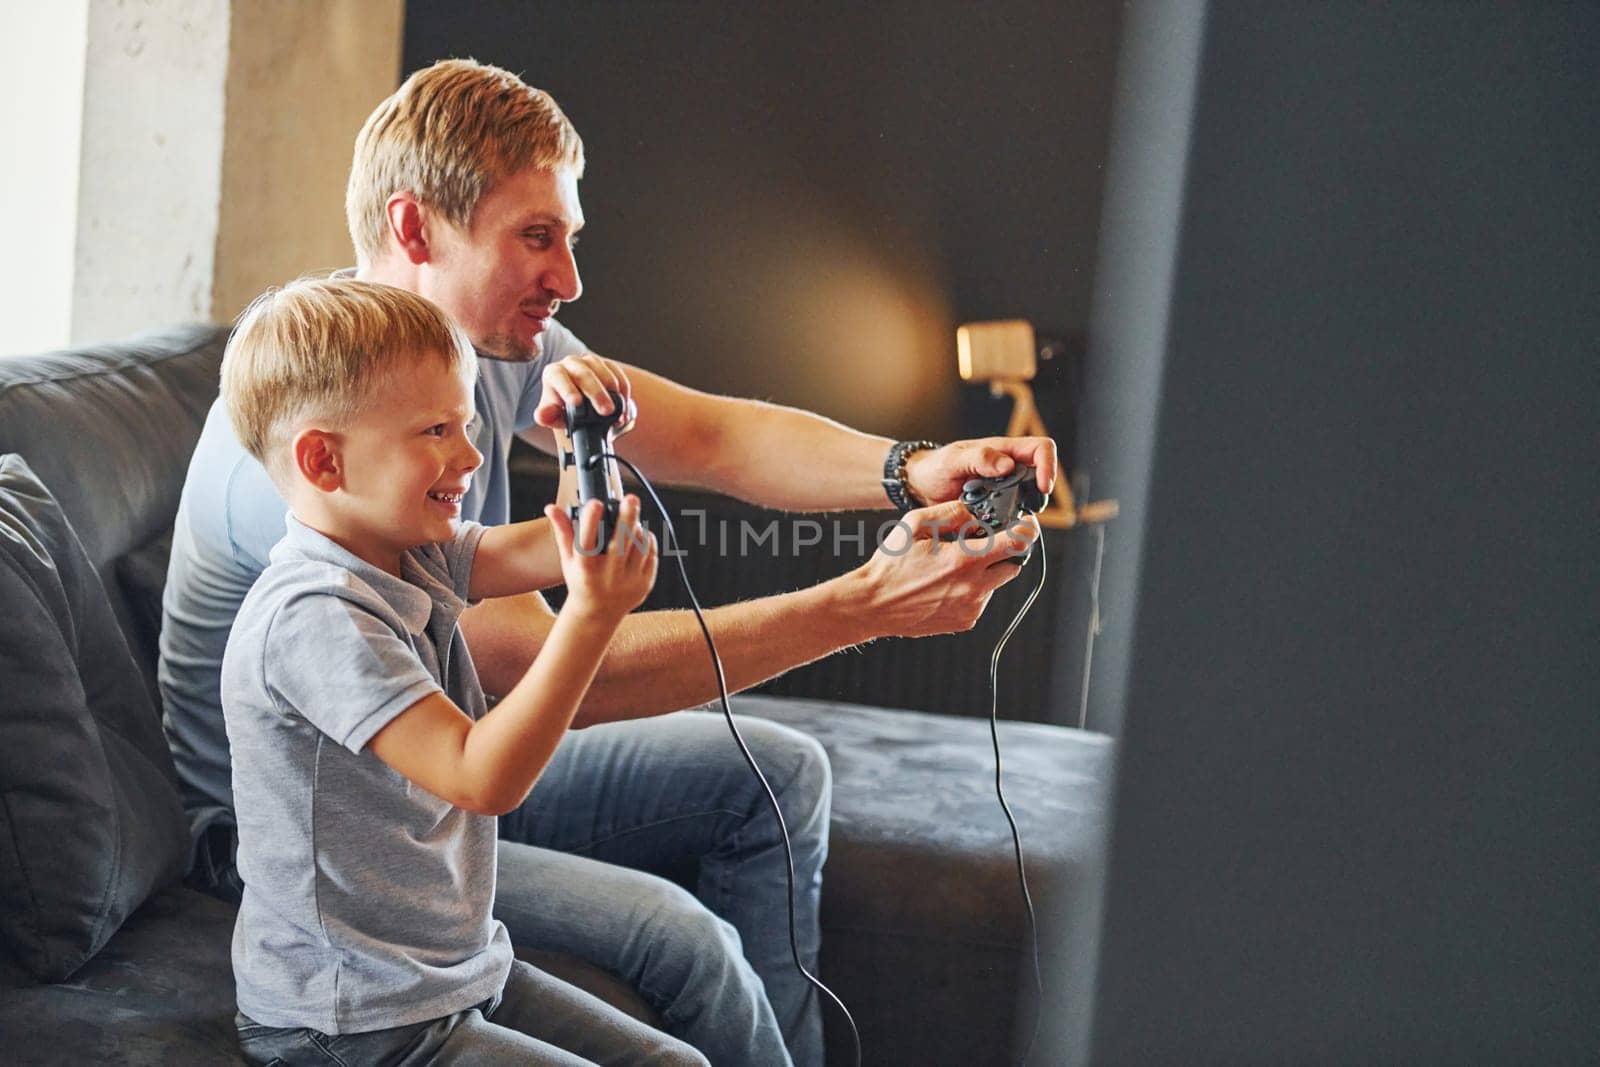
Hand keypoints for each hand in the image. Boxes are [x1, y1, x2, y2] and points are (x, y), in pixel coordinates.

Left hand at [533, 352, 636, 432]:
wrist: (581, 404)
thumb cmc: (563, 409)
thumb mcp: (553, 416)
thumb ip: (546, 416)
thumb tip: (542, 414)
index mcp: (553, 373)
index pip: (558, 376)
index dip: (567, 388)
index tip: (577, 403)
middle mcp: (571, 363)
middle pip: (584, 373)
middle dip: (597, 393)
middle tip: (607, 411)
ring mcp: (591, 362)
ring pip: (603, 371)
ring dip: (613, 392)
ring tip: (618, 415)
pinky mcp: (608, 365)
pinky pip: (618, 374)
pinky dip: (623, 392)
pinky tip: (623, 408)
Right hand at [543, 496, 657, 623]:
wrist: (598, 613)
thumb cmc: (581, 580)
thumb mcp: (569, 559)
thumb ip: (563, 532)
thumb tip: (551, 507)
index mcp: (586, 570)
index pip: (587, 544)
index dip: (590, 522)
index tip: (595, 503)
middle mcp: (608, 578)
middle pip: (620, 543)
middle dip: (627, 517)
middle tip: (631, 498)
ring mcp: (629, 582)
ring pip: (639, 546)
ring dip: (637, 528)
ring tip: (632, 519)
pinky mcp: (645, 584)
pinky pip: (651, 555)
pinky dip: (647, 541)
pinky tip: (640, 534)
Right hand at [850, 500, 1039, 638]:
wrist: (874, 604)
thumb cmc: (891, 564)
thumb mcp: (915, 524)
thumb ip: (952, 513)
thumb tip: (977, 512)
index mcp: (964, 560)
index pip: (1018, 543)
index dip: (1027, 530)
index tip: (1025, 524)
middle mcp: (973, 587)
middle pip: (1014, 564)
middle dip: (1004, 551)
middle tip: (981, 544)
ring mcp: (971, 608)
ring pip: (996, 583)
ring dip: (985, 571)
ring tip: (953, 566)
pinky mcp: (966, 621)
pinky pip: (981, 600)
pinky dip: (972, 589)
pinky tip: (946, 583)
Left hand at [904, 437, 1057, 506]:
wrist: (920, 485)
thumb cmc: (935, 467)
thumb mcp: (952, 460)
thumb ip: (978, 459)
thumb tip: (1008, 465)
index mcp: (1002, 450)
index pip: (1040, 449)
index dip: (1048, 466)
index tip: (1042, 487)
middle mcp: (1008, 467)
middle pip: (1040, 474)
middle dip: (1039, 493)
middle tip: (1028, 508)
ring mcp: (1004, 486)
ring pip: (1029, 497)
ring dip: (1025, 509)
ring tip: (1011, 519)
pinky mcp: (997, 504)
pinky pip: (1012, 512)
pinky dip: (1009, 521)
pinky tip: (997, 527)